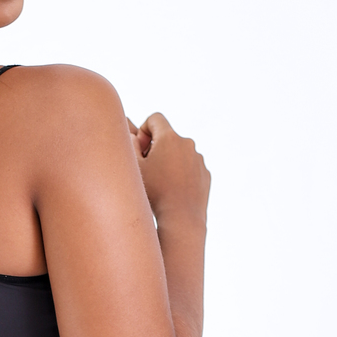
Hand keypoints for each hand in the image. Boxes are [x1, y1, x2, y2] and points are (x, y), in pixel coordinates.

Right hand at [128, 113, 209, 228]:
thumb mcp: (135, 168)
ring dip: (169, 161)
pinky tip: (173, 190)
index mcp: (169, 138)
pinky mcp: (205, 173)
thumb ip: (131, 146)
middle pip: (168, 137)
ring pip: (179, 153)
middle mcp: (187, 143)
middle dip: (156, 148)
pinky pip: (190, 167)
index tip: (141, 149)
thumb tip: (134, 137)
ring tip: (161, 182)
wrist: (181, 217)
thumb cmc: (155, 193)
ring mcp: (198, 158)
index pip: (155, 118)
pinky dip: (181, 174)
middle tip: (148, 168)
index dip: (144, 130)